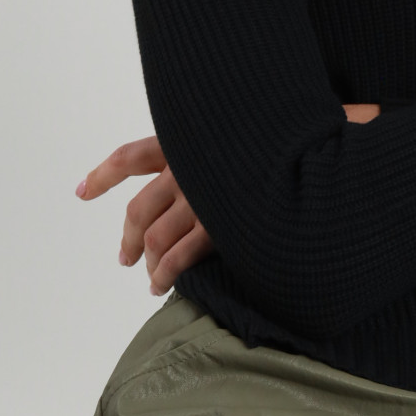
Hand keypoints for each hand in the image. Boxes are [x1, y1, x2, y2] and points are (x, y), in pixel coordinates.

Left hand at [76, 104, 382, 296]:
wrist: (333, 141)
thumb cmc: (298, 134)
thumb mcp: (257, 130)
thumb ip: (233, 146)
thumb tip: (227, 157)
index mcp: (190, 139)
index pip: (133, 156)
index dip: (103, 174)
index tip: (81, 192)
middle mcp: (189, 166)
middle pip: (139, 208)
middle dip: (128, 236)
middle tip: (125, 258)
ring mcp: (203, 195)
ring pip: (155, 236)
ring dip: (147, 263)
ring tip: (149, 280)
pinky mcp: (222, 222)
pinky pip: (181, 254)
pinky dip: (167, 273)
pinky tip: (163, 285)